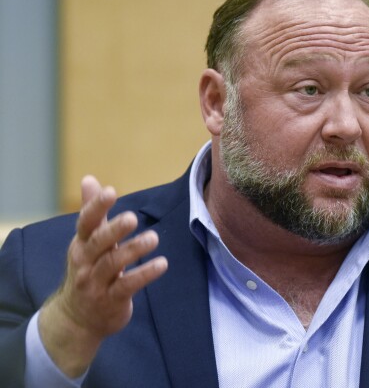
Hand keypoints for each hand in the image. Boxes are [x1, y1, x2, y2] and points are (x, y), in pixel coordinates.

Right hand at [38, 176, 167, 376]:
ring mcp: (96, 283)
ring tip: (153, 238)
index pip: (86, 222)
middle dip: (114, 230)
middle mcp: (85, 262)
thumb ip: (93, 212)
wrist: (77, 319)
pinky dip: (145, 274)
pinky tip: (162, 264)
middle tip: (132, 217)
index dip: (96, 206)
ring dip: (134, 250)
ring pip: (113, 264)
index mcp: (81, 244)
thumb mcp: (87, 242)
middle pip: (98, 243)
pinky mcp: (111, 300)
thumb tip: (89, 178)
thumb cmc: (88, 271)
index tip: (110, 191)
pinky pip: (128, 285)